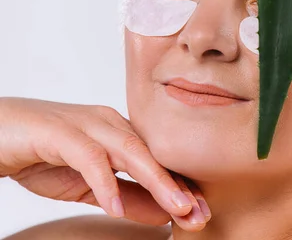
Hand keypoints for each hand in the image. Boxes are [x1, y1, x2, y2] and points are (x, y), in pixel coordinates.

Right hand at [0, 97, 209, 231]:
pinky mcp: (60, 132)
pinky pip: (89, 157)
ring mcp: (87, 124)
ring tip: (177, 208)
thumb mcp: (89, 186)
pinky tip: (115, 207)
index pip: (158, 162)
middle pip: (153, 155)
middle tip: (200, 215)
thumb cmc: (41, 155)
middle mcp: (110, 124)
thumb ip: (125, 197)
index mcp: (120, 133)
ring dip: (157, 181)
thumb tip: (163, 215)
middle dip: (180, 186)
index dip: (182, 188)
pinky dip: (104, 182)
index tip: (202, 215)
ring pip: (131, 151)